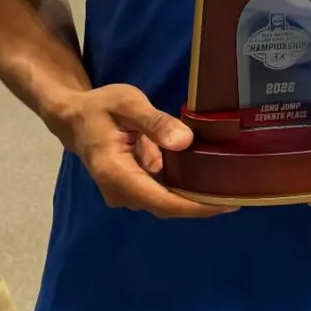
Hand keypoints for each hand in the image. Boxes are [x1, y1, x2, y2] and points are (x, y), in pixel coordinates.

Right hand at [53, 83, 234, 218]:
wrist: (74, 118)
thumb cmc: (99, 108)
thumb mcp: (127, 103)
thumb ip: (155, 122)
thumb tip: (185, 142)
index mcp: (115, 173)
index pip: (161, 201)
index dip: (195, 207)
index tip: (226, 204)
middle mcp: (119, 192)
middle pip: (167, 206)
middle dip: (201, 203)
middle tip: (236, 191)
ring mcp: (124, 194)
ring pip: (165, 201)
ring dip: (193, 194)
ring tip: (226, 183)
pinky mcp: (131, 189)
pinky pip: (160, 192)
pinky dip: (182, 186)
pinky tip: (205, 175)